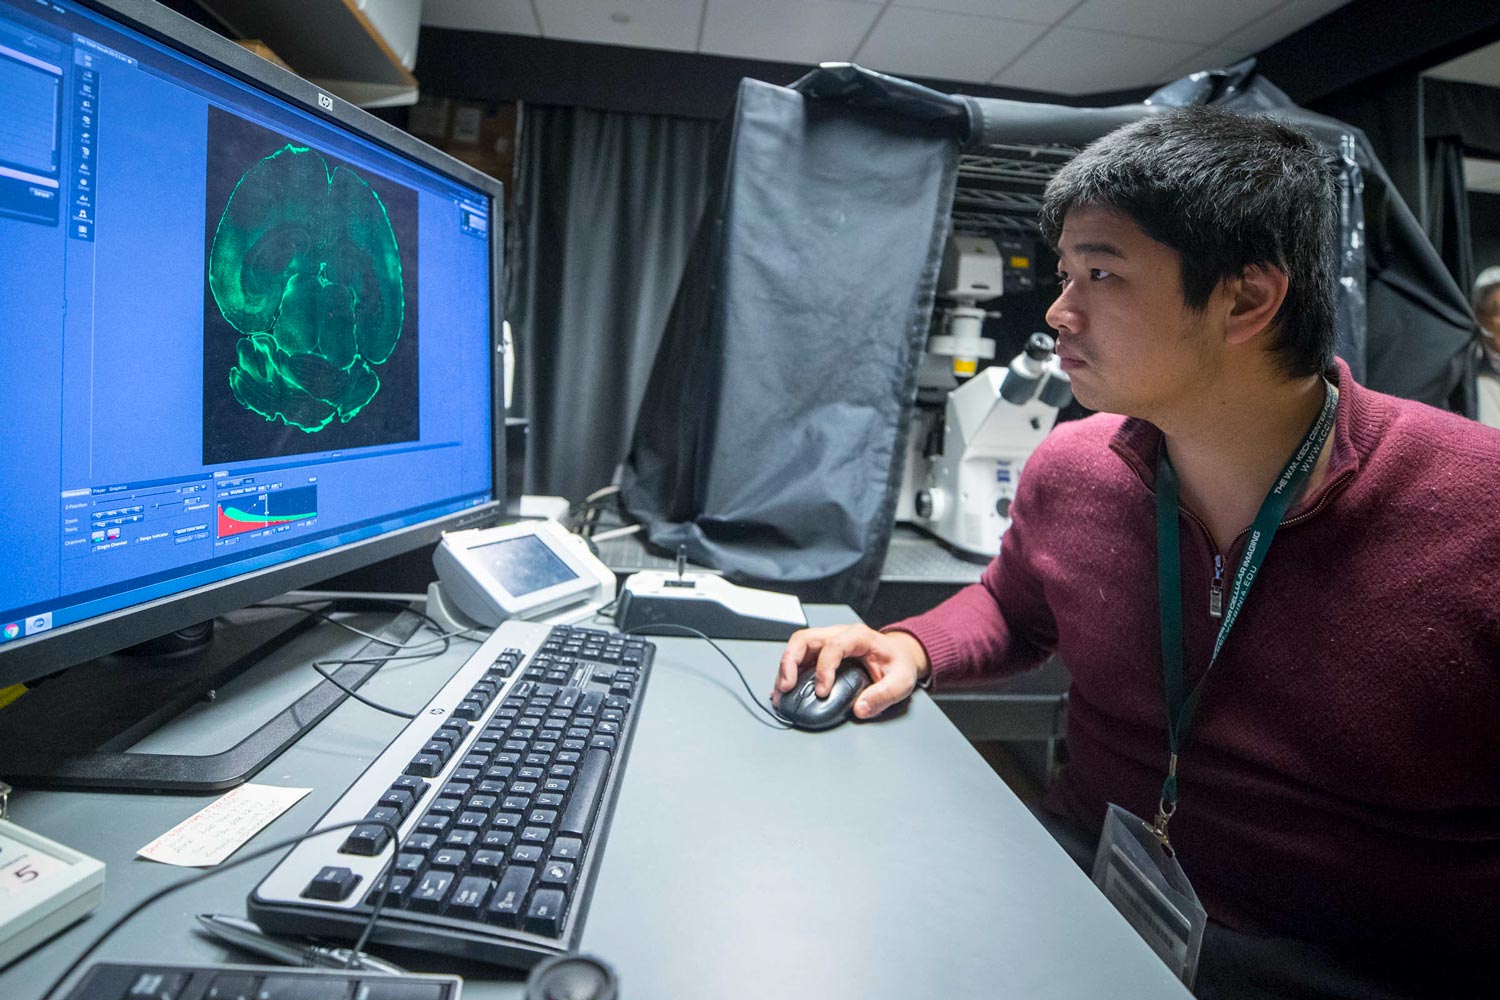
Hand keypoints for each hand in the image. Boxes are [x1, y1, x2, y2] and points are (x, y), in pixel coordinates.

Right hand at [773, 625, 929, 720]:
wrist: (898, 655)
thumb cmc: (898, 663)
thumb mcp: (901, 680)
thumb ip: (884, 695)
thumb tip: (861, 708)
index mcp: (859, 637)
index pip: (834, 646)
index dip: (824, 668)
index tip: (822, 691)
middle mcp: (838, 635)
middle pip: (805, 639)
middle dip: (790, 661)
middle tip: (787, 686)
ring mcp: (827, 642)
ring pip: (796, 646)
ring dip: (784, 668)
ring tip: (780, 692)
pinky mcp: (820, 653)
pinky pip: (798, 657)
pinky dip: (788, 672)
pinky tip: (784, 690)